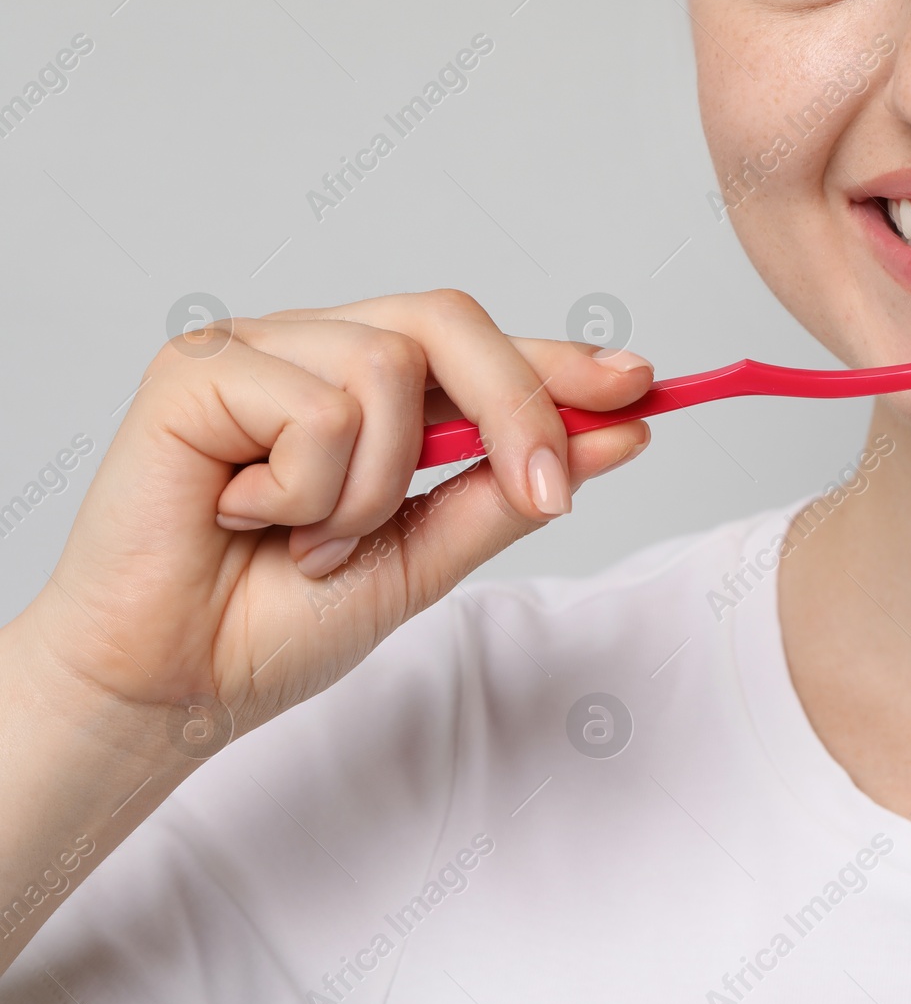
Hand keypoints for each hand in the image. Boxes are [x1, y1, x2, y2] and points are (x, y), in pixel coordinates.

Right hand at [11, 288, 652, 749]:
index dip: (560, 362)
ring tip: (313, 542)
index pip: (479, 348)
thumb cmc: (281, 620)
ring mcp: (257, 351)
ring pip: (387, 371)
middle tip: (544, 492)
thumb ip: (508, 491)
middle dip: (519, 405)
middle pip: (449, 321)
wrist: (175, 683)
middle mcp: (316, 352)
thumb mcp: (425, 556)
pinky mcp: (198, 370)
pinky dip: (309, 489)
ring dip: (372, 488)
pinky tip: (250, 519)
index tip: (643, 385)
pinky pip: (317, 407)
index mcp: (370, 393)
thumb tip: (619, 434)